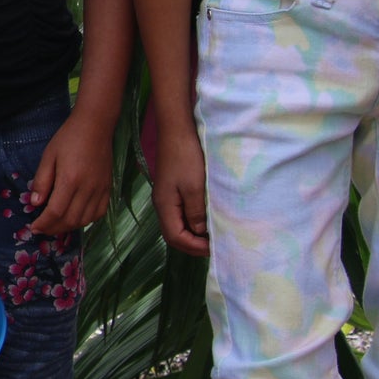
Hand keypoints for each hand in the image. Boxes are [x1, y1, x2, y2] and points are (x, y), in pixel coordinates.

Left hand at [27, 111, 114, 235]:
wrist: (95, 127)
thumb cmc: (68, 138)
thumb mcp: (48, 156)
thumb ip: (42, 181)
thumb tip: (35, 203)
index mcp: (70, 180)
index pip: (56, 211)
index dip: (44, 223)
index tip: (34, 227)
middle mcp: (87, 189)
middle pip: (71, 220)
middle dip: (54, 228)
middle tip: (42, 228)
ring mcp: (100, 190)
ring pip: (85, 220)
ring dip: (69, 227)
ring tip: (55, 225)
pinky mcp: (108, 189)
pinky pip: (99, 213)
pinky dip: (86, 220)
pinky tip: (76, 218)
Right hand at [149, 120, 210, 255]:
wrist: (177, 132)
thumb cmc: (187, 158)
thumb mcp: (195, 187)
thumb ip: (196, 212)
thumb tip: (199, 232)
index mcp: (164, 206)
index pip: (175, 237)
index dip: (195, 247)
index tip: (216, 247)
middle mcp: (162, 205)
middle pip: (173, 234)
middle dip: (193, 245)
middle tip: (215, 246)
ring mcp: (166, 197)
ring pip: (177, 225)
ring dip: (193, 235)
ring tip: (212, 236)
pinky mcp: (172, 190)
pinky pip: (180, 214)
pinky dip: (193, 223)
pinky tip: (206, 219)